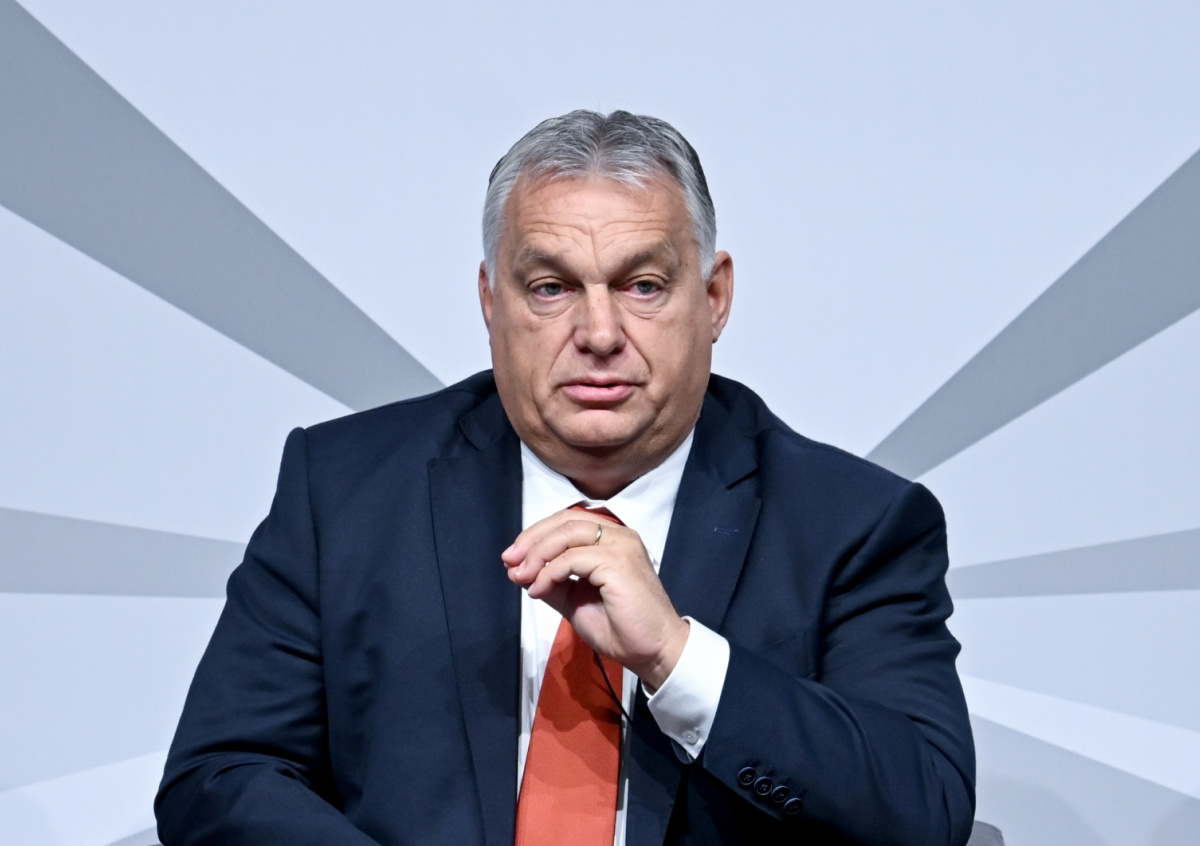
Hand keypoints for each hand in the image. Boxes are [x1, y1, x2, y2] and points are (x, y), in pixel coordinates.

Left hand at [502, 510, 689, 689]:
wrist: (652, 651)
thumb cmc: (620, 627)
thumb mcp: (574, 599)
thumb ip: (550, 581)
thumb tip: (516, 569)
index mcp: (612, 539)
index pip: (568, 521)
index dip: (536, 533)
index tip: (512, 557)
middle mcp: (619, 535)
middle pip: (565, 521)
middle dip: (531, 539)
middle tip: (510, 561)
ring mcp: (621, 546)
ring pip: (567, 534)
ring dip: (537, 555)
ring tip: (521, 577)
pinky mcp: (618, 562)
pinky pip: (572, 559)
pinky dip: (549, 572)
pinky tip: (538, 590)